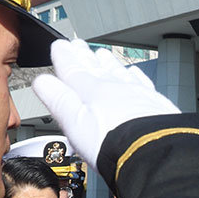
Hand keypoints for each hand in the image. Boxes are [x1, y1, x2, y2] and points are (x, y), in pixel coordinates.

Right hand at [33, 39, 179, 165]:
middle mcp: (115, 88)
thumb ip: (58, 100)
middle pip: (96, 68)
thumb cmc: (113, 144)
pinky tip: (134, 74)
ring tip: (102, 54)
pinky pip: (142, 83)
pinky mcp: (156, 105)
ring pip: (119, 72)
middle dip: (85, 56)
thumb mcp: (74, 123)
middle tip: (77, 45)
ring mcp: (137, 94)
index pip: (73, 70)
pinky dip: (135, 76)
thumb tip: (42, 82)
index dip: (64, 57)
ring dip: (108, 63)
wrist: (154, 152)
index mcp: (91, 92)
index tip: (59, 46)